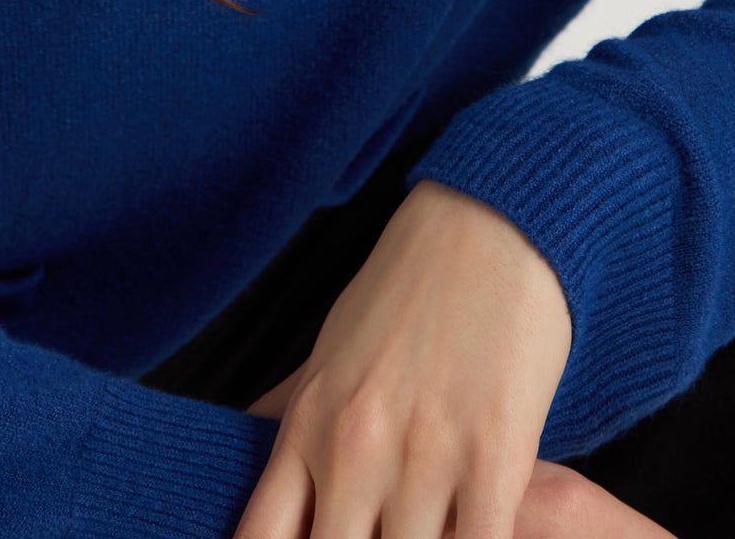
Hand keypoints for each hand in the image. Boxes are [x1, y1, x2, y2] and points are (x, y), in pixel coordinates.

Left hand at [234, 177, 575, 537]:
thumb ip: (286, 412)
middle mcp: (352, 449)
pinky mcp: (494, 458)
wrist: (487, 225)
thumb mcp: (326, 350)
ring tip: (425, 531)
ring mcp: (421, 457)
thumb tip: (240, 446)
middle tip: (376, 537)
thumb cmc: (405, 291)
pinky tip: (467, 535)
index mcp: (305, 425)